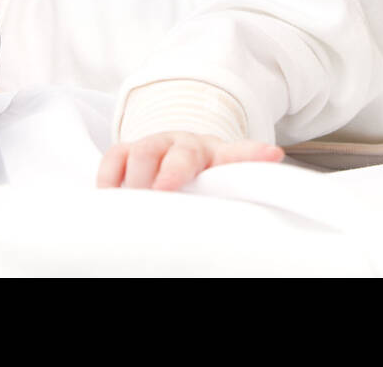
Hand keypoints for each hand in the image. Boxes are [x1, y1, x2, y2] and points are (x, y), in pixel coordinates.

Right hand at [96, 131, 284, 190]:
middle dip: (174, 172)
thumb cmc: (200, 180)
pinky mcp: (127, 150)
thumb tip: (245, 236)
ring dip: (139, 180)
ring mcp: (156, 145)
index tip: (273, 154)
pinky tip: (109, 196)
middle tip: (164, 192)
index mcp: (218, 156)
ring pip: (145, 151)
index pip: (240, 152)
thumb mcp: (219, 187)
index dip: (254, 154)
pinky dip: (110, 178)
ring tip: (136, 204)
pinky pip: (115, 156)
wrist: (175, 152)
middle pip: (182, 153)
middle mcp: (186, 146)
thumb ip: (232, 199)